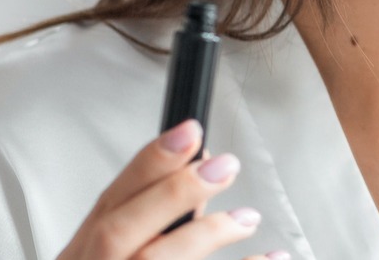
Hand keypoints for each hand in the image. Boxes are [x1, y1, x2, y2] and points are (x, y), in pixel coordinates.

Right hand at [57, 120, 284, 259]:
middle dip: (172, 194)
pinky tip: (272, 259)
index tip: (189, 132)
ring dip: (204, 235)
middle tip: (224, 164)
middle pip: (119, 234)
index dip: (148, 164)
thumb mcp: (106, 258)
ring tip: (248, 217)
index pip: (108, 204)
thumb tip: (201, 175)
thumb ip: (146, 224)